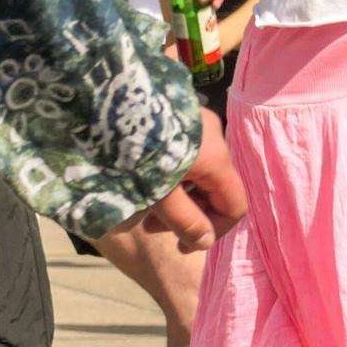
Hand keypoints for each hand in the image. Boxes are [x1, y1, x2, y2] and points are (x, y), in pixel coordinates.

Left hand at [140, 109, 247, 252]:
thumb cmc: (135, 154)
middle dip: (189, 214)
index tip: (182, 244)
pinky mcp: (181, 115)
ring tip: (143, 206)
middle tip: (151, 227)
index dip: (214, 230)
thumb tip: (206, 243)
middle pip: (216, 188)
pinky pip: (188, 154)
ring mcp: (199, 123)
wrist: (110, 101)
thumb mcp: (158, 195)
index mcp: (217, 160)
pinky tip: (145, 178)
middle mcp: (216, 138)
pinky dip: (173, 174)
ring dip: (178, 196)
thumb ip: (185, 221)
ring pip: (200, 171)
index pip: (235, 205)